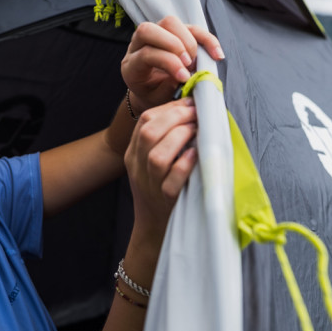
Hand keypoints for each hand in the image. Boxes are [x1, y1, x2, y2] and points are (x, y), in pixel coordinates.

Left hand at [121, 16, 223, 112]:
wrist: (152, 93)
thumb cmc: (154, 97)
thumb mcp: (156, 99)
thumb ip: (167, 88)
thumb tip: (185, 75)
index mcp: (131, 65)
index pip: (146, 54)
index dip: (169, 63)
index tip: (185, 77)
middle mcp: (137, 45)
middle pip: (149, 29)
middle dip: (174, 45)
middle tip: (189, 64)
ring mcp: (155, 35)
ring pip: (169, 22)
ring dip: (188, 40)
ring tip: (196, 61)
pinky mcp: (173, 32)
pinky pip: (190, 27)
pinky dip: (206, 39)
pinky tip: (216, 54)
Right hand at [124, 98, 197, 237]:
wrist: (154, 228)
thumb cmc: (160, 190)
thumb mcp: (152, 163)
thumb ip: (164, 139)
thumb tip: (190, 110)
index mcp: (133, 153)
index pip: (145, 121)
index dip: (169, 108)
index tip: (190, 102)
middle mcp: (137, 167)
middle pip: (148, 133)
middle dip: (176, 116)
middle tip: (198, 112)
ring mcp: (150, 184)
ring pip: (157, 155)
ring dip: (180, 136)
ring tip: (197, 130)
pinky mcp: (166, 200)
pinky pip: (172, 180)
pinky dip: (184, 164)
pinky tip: (195, 154)